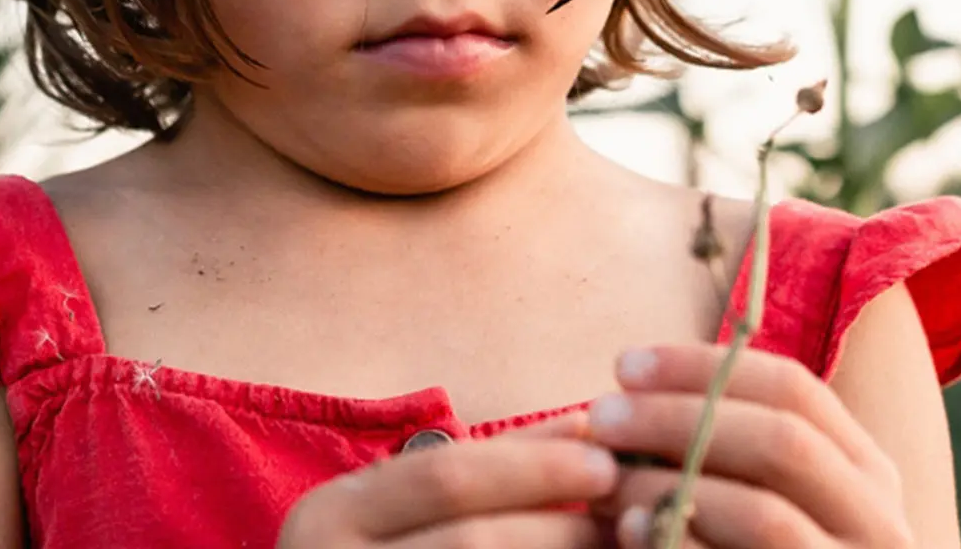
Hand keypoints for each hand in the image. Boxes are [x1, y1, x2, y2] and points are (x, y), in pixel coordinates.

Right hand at [277, 408, 623, 547]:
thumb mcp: (399, 506)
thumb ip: (484, 467)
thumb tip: (584, 424)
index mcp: (331, 515)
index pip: (444, 477)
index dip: (530, 465)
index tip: (604, 458)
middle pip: (472, 540)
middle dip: (558, 523)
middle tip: (630, 512)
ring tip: (617, 545)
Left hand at [579, 345, 913, 548]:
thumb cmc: (747, 545)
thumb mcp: (756, 489)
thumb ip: (717, 444)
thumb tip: (627, 396)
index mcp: (866, 472)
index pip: (792, 389)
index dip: (704, 367)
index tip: (623, 365)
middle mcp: (882, 526)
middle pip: (783, 441)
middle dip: (678, 418)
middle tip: (599, 417)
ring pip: (767, 516)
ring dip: (672, 488)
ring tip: (605, 484)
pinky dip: (685, 546)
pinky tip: (635, 531)